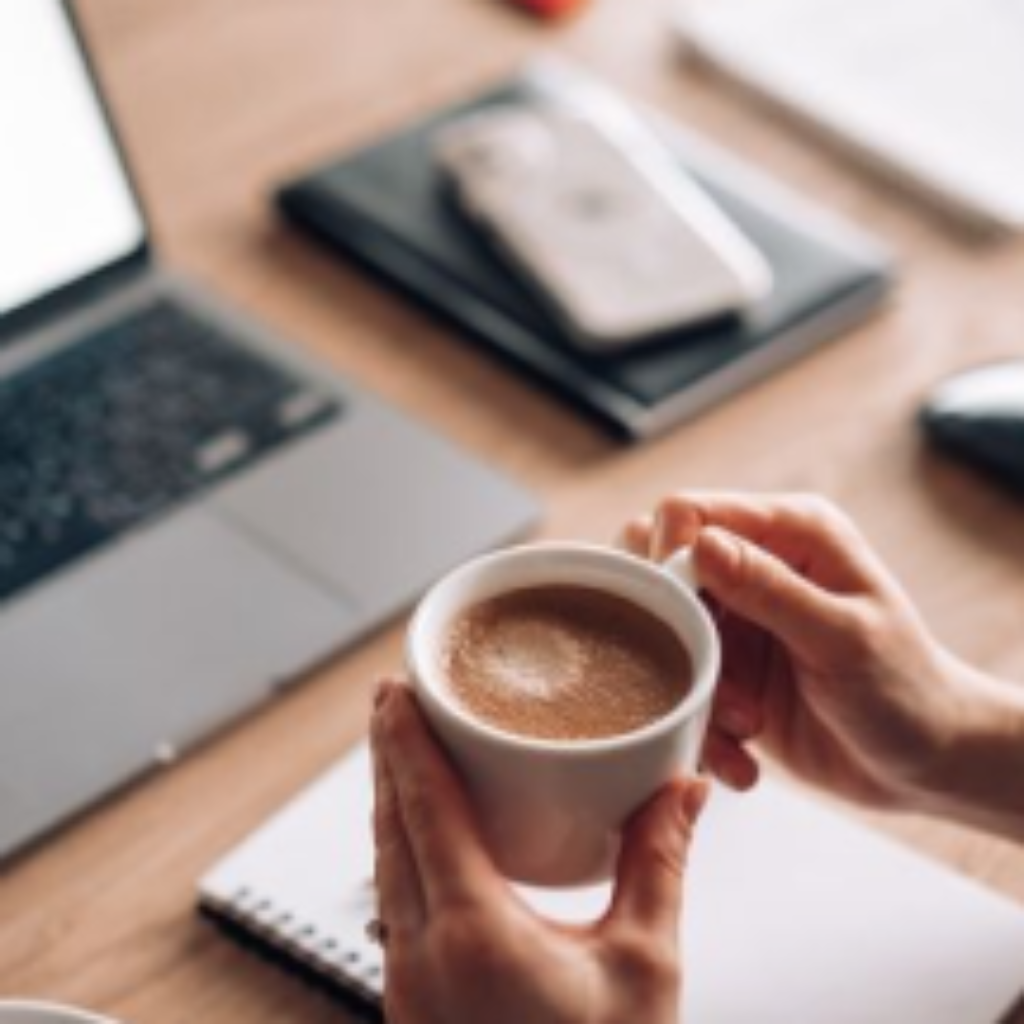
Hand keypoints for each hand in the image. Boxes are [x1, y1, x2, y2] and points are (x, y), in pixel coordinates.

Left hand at [370, 681, 706, 1023]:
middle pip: (387, 827)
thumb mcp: (645, 970)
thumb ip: (660, 867)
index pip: (424, 808)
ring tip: (401, 753)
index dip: (405, 740)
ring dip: (388, 802)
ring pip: (381, 865)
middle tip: (393, 699)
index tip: (394, 689)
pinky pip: (391, 902)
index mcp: (472, 932)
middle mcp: (420, 954)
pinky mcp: (413, 1004)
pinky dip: (397, 849)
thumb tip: (684, 792)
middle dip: (387, 757)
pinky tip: (420, 839)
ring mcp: (407, 985)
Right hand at [621, 492, 1001, 814]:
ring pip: (660, 631)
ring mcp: (737, 617)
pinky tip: (742, 755)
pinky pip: (677, 683)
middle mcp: (757, 564)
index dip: (668, 556)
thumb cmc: (905, 690)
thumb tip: (698, 544)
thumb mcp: (844, 637)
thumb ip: (771, 589)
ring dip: (692, 686)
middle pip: (658, 563)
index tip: (682, 616)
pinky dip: (701, 726)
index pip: (689, 513)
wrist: (922, 764)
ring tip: (747, 723)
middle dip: (670, 628)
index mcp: (791, 531)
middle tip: (707, 672)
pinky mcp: (727, 667)